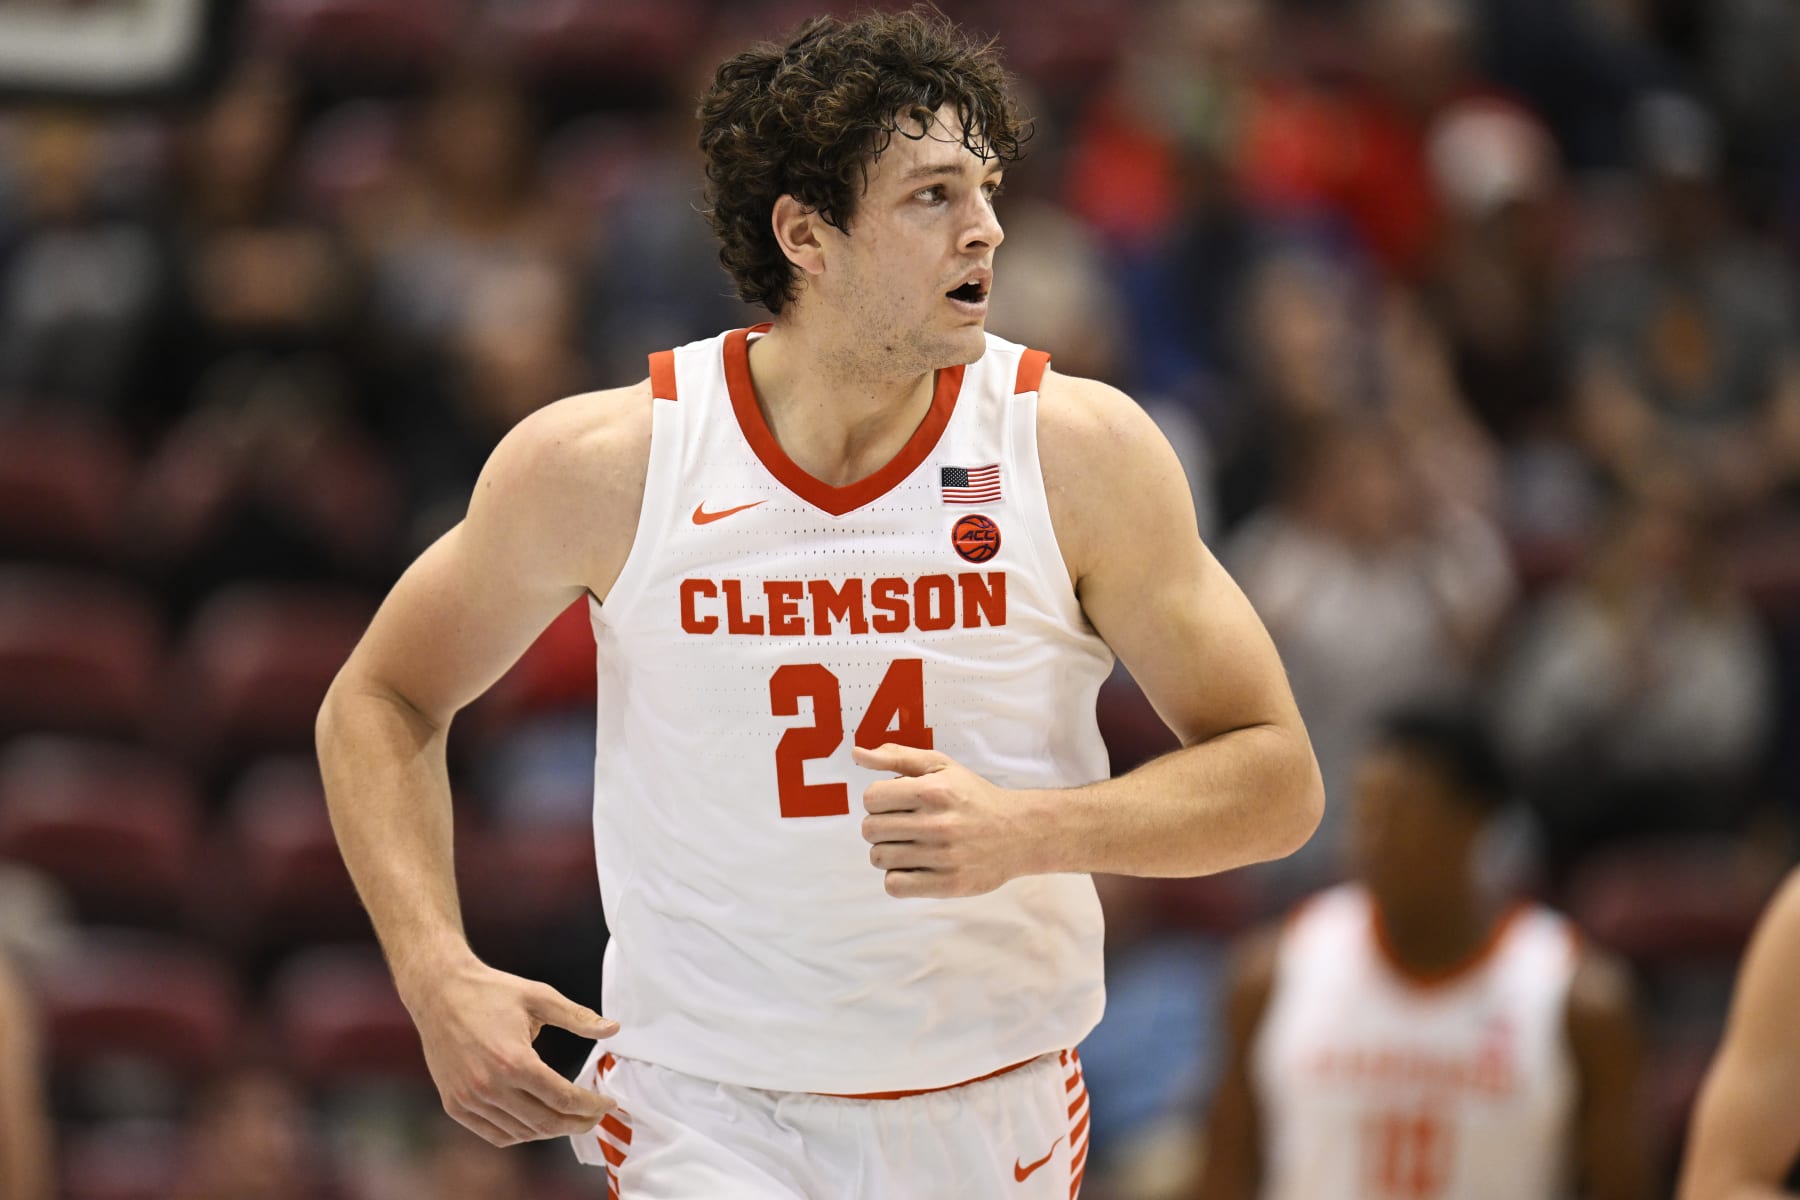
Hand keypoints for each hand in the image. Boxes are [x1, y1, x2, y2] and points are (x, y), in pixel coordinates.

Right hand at [402, 955, 618, 1145]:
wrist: (438, 991)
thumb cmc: (491, 991)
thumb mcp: (540, 996)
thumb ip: (578, 1017)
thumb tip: (614, 1029)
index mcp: (513, 1061)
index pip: (562, 1098)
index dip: (591, 1106)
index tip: (608, 1103)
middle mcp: (489, 1086)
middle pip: (545, 1122)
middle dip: (577, 1124)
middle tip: (595, 1117)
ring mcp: (469, 1099)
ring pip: (521, 1132)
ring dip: (550, 1130)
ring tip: (570, 1118)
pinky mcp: (454, 1104)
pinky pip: (494, 1134)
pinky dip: (520, 1134)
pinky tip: (536, 1122)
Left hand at [854, 743, 1036, 898]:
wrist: (1019, 832)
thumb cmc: (973, 796)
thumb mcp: (940, 766)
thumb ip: (897, 757)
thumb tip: (857, 754)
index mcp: (934, 790)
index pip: (871, 798)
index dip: (879, 799)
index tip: (896, 803)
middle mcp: (938, 824)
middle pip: (870, 830)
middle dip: (880, 825)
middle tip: (902, 825)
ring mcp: (944, 857)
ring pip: (879, 858)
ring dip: (888, 852)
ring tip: (910, 845)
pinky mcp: (947, 885)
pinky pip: (894, 886)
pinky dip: (898, 877)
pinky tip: (915, 866)